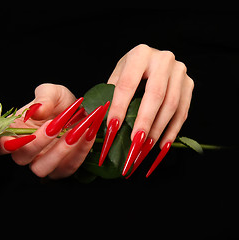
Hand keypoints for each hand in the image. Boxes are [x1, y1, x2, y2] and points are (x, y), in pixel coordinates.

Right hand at [0, 83, 101, 178]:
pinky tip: (88, 135)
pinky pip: (68, 168)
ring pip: (42, 169)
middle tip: (55, 125)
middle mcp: (27, 151)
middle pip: (22, 158)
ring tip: (75, 132)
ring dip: (59, 152)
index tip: (13, 139)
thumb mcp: (52, 92)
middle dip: (37, 143)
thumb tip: (38, 110)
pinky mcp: (62, 168)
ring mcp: (44, 162)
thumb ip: (44, 98)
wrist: (82, 111)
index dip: (3, 145)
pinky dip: (79, 153)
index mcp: (17, 132)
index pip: (1, 145)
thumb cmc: (60, 102)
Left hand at [104, 44, 193, 175]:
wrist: (154, 59)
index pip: (128, 84)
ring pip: (171, 105)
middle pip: (155, 94)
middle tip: (135, 141)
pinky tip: (162, 145)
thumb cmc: (132, 70)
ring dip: (158, 129)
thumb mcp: (118, 75)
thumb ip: (111, 94)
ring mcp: (179, 71)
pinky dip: (172, 131)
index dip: (119, 107)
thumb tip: (100, 121)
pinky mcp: (189, 84)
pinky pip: (183, 111)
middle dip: (144, 121)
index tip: (112, 128)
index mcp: (140, 54)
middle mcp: (163, 59)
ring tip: (146, 146)